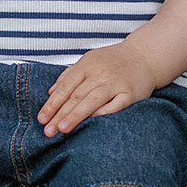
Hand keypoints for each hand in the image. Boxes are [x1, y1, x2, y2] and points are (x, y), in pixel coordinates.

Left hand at [37, 42, 158, 134]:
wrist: (144, 56)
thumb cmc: (113, 61)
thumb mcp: (89, 61)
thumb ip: (69, 75)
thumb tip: (50, 93)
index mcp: (87, 65)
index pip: (66, 86)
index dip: (53, 103)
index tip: (42, 119)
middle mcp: (100, 73)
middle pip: (76, 95)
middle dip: (60, 114)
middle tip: (48, 131)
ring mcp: (116, 83)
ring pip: (93, 100)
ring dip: (76, 115)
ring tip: (63, 129)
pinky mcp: (131, 93)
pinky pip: (115, 105)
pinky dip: (103, 113)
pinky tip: (91, 124)